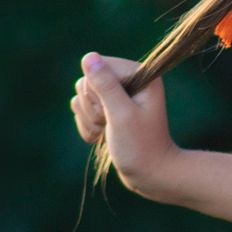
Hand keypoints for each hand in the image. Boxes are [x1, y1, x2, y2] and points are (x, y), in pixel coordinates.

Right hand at [73, 52, 176, 194]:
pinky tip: (101, 138)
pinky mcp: (109, 109)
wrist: (149, 175)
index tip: (112, 113)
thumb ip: (104, 85)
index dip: (97, 93)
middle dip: (92, 109)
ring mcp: (118, 95)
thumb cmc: (140, 146)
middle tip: (110, 124)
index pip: (99, 66)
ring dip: (88, 120)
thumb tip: (89, 56)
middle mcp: (130, 80)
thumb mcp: (121, 115)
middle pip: (87, 82)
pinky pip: (82, 110)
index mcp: (140, 74)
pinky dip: (87, 126)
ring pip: (81, 97)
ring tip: (107, 132)